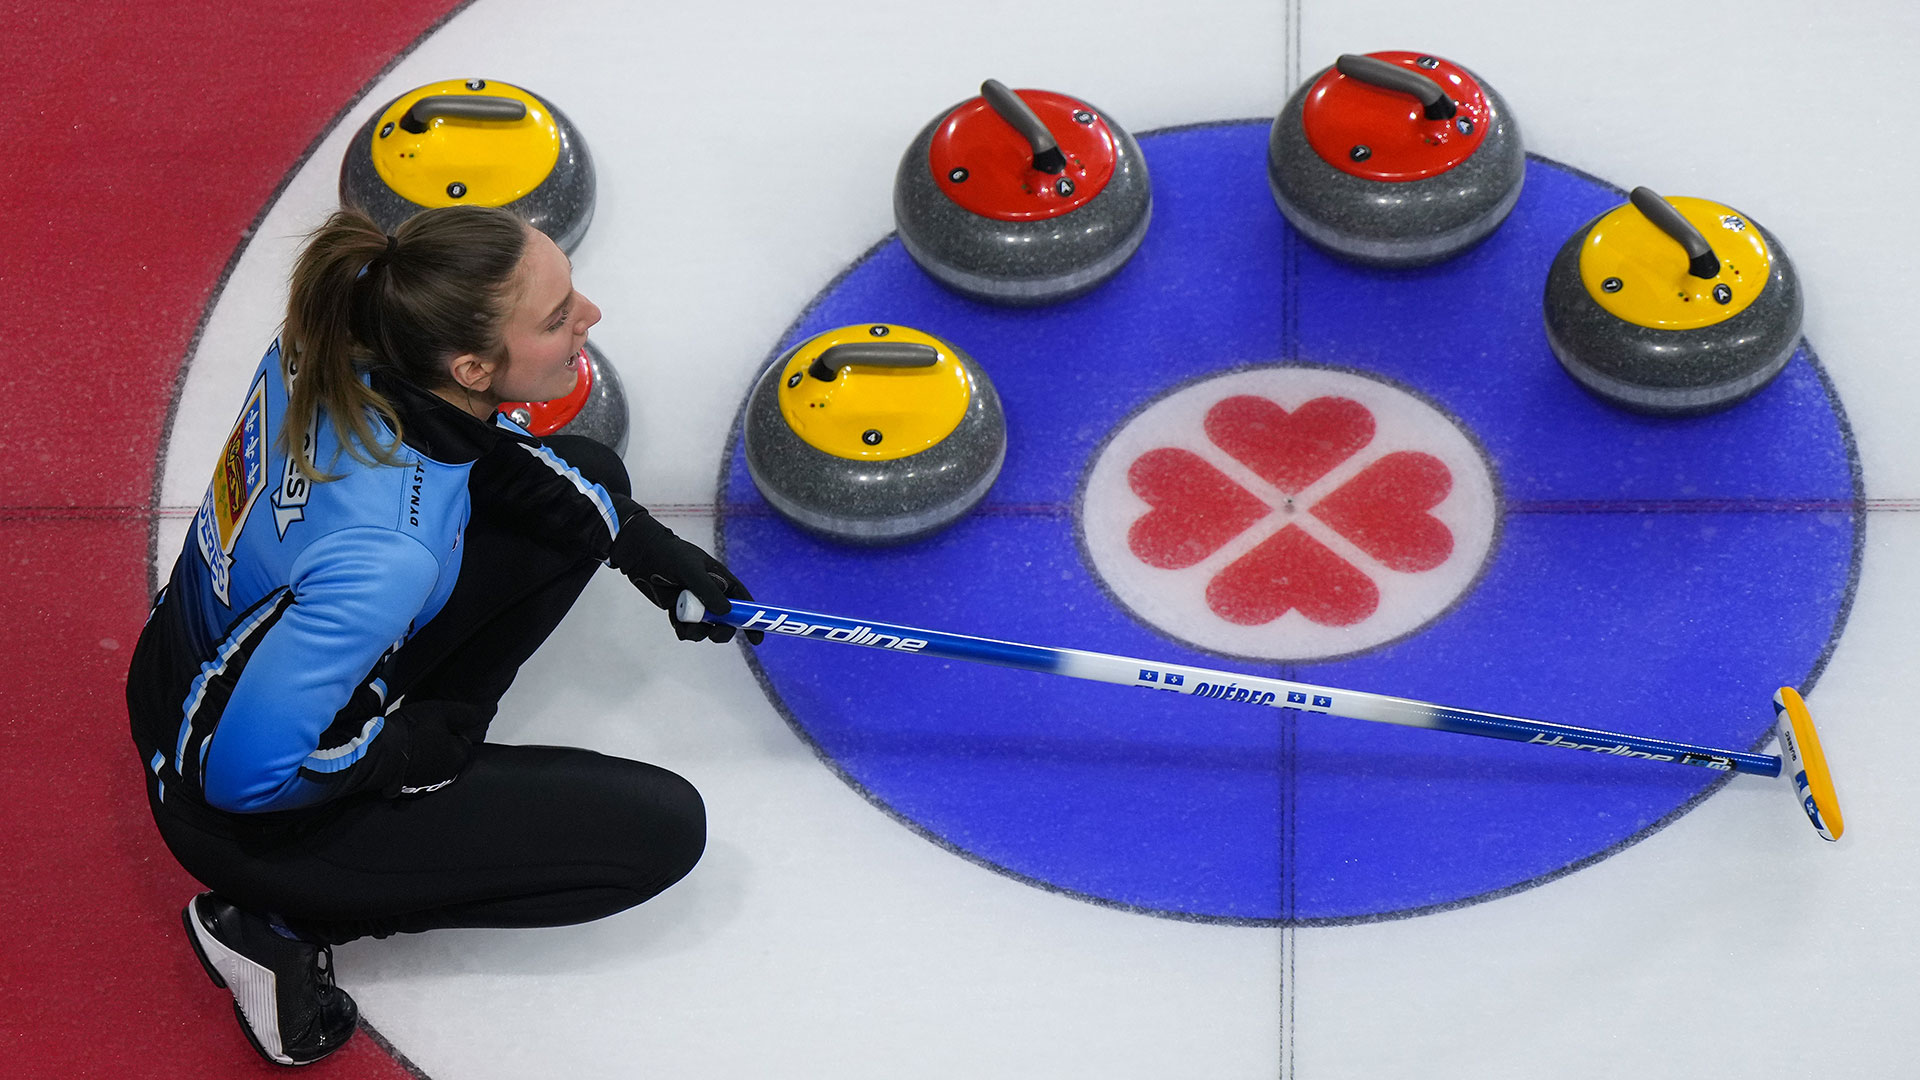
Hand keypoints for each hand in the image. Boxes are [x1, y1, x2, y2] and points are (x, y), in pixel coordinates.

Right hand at [387, 705, 472, 796]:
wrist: (380, 752)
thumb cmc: (410, 731)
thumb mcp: (442, 711)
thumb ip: (464, 713)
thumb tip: (478, 715)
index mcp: (459, 758)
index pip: (464, 742)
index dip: (451, 730)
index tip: (438, 725)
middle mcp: (447, 776)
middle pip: (448, 756)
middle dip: (440, 746)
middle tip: (423, 733)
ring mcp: (427, 785)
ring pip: (431, 767)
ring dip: (425, 758)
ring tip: (410, 744)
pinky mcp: (407, 790)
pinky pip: (413, 777)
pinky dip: (410, 769)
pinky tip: (400, 759)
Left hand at [609, 515, 762, 643]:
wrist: (642, 556)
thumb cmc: (670, 556)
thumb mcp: (691, 570)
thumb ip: (708, 591)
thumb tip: (726, 614)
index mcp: (721, 580)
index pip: (743, 602)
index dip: (752, 619)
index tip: (757, 639)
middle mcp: (711, 594)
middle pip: (727, 622)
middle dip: (723, 631)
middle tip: (714, 633)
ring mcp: (696, 605)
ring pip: (706, 630)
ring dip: (699, 633)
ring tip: (686, 624)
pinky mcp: (680, 612)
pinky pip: (688, 630)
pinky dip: (684, 631)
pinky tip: (676, 622)